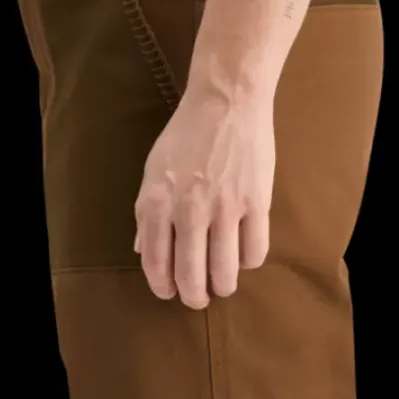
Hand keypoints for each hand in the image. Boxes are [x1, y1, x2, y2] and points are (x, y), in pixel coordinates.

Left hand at [133, 83, 275, 308]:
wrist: (226, 100)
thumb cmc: (186, 134)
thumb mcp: (153, 170)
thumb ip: (146, 213)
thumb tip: (143, 250)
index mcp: (156, 202)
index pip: (155, 262)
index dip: (162, 286)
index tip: (169, 292)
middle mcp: (188, 210)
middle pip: (190, 276)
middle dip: (194, 297)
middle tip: (199, 299)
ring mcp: (224, 208)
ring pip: (224, 272)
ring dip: (223, 287)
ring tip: (223, 285)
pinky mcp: (256, 203)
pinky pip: (254, 252)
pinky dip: (248, 262)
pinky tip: (244, 256)